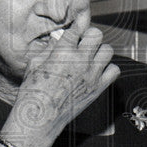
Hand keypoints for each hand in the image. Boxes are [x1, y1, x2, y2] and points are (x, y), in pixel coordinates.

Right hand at [0, 27, 118, 146]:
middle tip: (83, 43)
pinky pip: (114, 70)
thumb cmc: (32, 92)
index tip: (75, 29)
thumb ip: (48, 48)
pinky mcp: (98, 89)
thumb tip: (57, 38)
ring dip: (99, 51)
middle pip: (96, 35)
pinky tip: (96, 72)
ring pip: (108, 51)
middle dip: (89, 36)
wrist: (39, 119)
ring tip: (90, 58)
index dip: (76, 27)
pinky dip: (108, 69)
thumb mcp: (34, 64)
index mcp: (63, 52)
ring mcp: (92, 75)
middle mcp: (80, 61)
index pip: (77, 28)